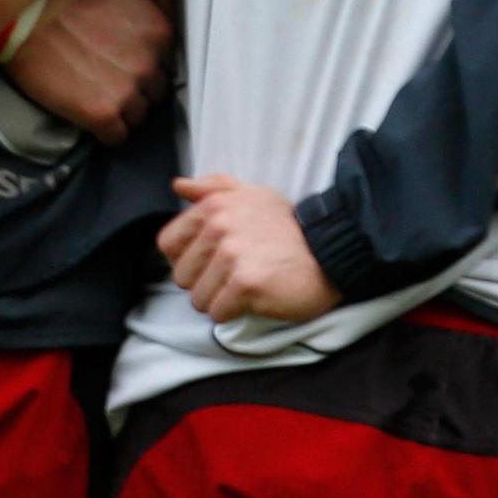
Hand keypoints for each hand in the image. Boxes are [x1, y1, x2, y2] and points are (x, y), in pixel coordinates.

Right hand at [4, 0, 176, 143]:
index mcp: (160, 33)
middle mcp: (150, 65)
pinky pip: (116, 136)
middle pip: (155, 92)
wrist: (25, 11)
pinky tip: (91, 117)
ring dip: (123, 111)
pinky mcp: (101, 114)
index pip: (166, 63)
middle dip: (138, 88)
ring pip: (138, 116)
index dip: (146, 64)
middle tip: (110, 79)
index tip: (126, 61)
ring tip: (99, 98)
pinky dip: (106, 132)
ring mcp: (127, 92)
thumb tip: (171, 12)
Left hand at [158, 175, 340, 322]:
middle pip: (182, 276)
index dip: (186, 258)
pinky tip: (255, 298)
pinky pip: (218, 312)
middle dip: (205, 282)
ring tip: (247, 286)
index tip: (212, 259)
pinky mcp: (245, 283)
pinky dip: (234, 312)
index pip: (168, 244)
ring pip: (198, 298)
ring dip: (220, 300)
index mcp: (215, 205)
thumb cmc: (289, 229)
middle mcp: (220, 226)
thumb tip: (178, 185)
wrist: (329, 253)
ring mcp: (232, 255)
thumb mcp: (253, 195)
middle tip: (236, 274)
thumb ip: (213, 188)